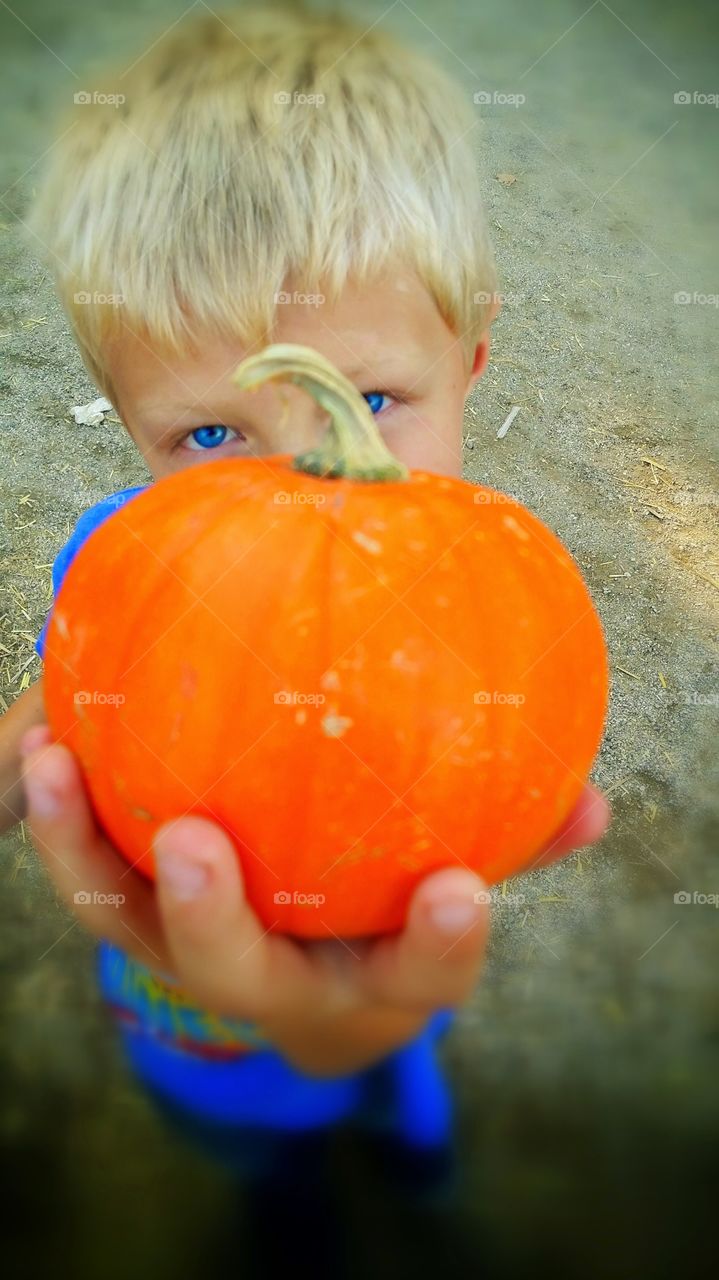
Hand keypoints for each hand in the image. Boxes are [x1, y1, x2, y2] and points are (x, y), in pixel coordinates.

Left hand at [20, 724, 609, 1073]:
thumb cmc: (392, 923)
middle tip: (196, 841)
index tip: (458, 888)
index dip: (438, 943)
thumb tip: (590, 802)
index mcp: (374, 981)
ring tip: (53, 764)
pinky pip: (95, 875)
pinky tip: (51, 737)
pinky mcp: (145, 921)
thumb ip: (519, 842)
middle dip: (215, 921)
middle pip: (240, 977)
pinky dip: (65, 820)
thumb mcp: (454, 891)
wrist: (313, 993)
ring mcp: (199, 956)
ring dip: (84, 853)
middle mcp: (280, 984)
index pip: (419, 974)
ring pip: (133, 928)